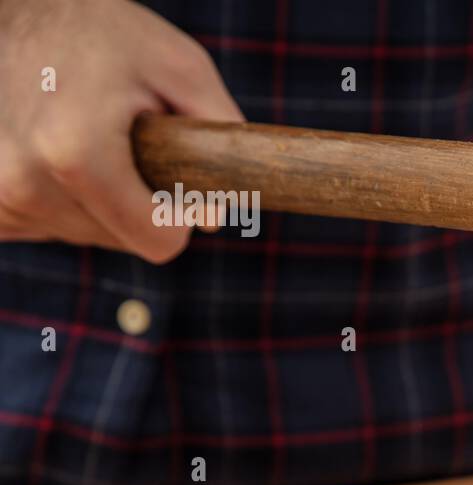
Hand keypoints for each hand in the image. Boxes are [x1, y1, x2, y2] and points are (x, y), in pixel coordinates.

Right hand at [0, 0, 242, 261]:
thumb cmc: (102, 33)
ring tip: (82, 134)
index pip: (157, 241)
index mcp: (76, 154)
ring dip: (96, 199)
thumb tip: (214, 218)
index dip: (179, 213)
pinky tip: (52, 150)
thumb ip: (220, 139)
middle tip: (118, 135)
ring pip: (81, 234)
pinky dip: (58, 198)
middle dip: (135, 199)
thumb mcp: (181, 67)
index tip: (172, 171)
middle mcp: (21, 181)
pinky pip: (43, 225)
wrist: (12, 8)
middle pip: (120, 240)